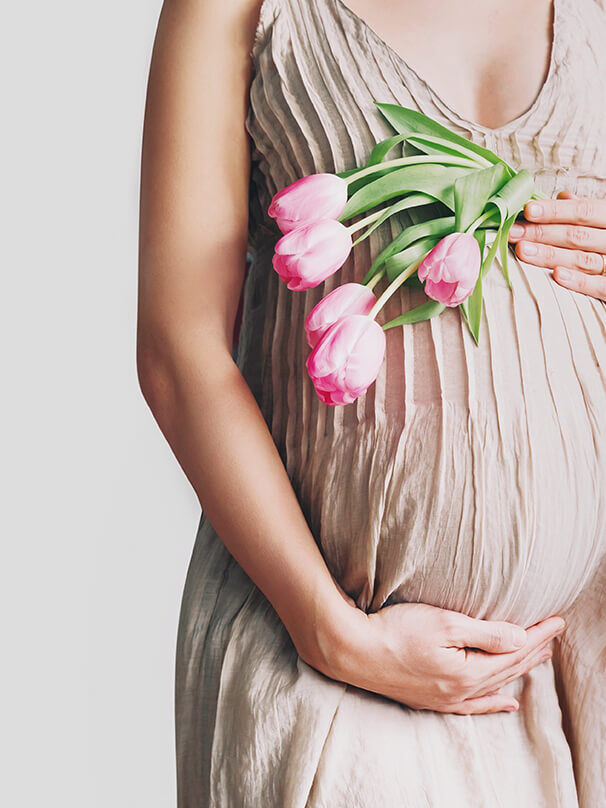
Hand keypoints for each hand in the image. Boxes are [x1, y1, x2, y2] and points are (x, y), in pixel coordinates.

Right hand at [315, 597, 565, 714]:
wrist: (353, 650)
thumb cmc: (395, 630)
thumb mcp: (444, 623)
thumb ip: (486, 633)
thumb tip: (521, 639)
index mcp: (467, 673)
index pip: (514, 652)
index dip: (538, 636)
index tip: (558, 621)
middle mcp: (461, 692)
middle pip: (508, 669)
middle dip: (534, 650)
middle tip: (554, 633)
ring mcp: (445, 699)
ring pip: (494, 686)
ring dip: (519, 671)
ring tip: (539, 657)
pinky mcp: (430, 700)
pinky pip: (473, 706)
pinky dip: (493, 703)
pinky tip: (506, 703)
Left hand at [508, 190, 605, 301]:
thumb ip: (588, 211)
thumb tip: (562, 197)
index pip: (584, 212)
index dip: (555, 211)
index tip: (527, 210)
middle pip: (578, 235)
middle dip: (542, 233)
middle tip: (512, 232)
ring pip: (584, 259)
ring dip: (552, 255)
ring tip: (524, 251)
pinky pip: (600, 286)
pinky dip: (579, 282)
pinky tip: (557, 276)